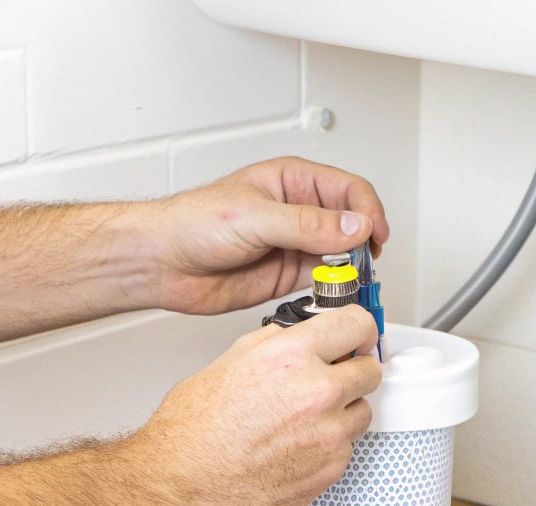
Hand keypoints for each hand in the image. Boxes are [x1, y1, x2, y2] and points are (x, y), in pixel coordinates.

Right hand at [131, 305, 381, 505]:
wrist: (180, 486)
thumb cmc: (192, 432)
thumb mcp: (228, 362)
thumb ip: (276, 344)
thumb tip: (301, 335)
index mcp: (292, 357)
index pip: (358, 324)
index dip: (358, 329)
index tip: (358, 336)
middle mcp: (317, 393)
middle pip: (370, 370)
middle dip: (352, 371)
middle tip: (331, 379)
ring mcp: (328, 436)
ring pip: (361, 412)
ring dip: (341, 412)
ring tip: (300, 421)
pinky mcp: (329, 471)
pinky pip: (346, 449)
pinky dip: (327, 447)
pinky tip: (293, 448)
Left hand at [137, 157, 389, 315]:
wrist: (163, 262)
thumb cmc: (192, 223)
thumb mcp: (254, 216)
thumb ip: (306, 224)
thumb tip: (351, 226)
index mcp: (292, 181)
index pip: (348, 189)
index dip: (367, 211)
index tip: (372, 235)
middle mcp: (298, 211)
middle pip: (351, 223)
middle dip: (363, 242)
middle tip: (363, 262)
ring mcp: (294, 244)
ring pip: (341, 254)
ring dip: (351, 268)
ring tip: (349, 280)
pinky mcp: (288, 274)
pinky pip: (325, 281)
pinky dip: (336, 289)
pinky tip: (333, 293)